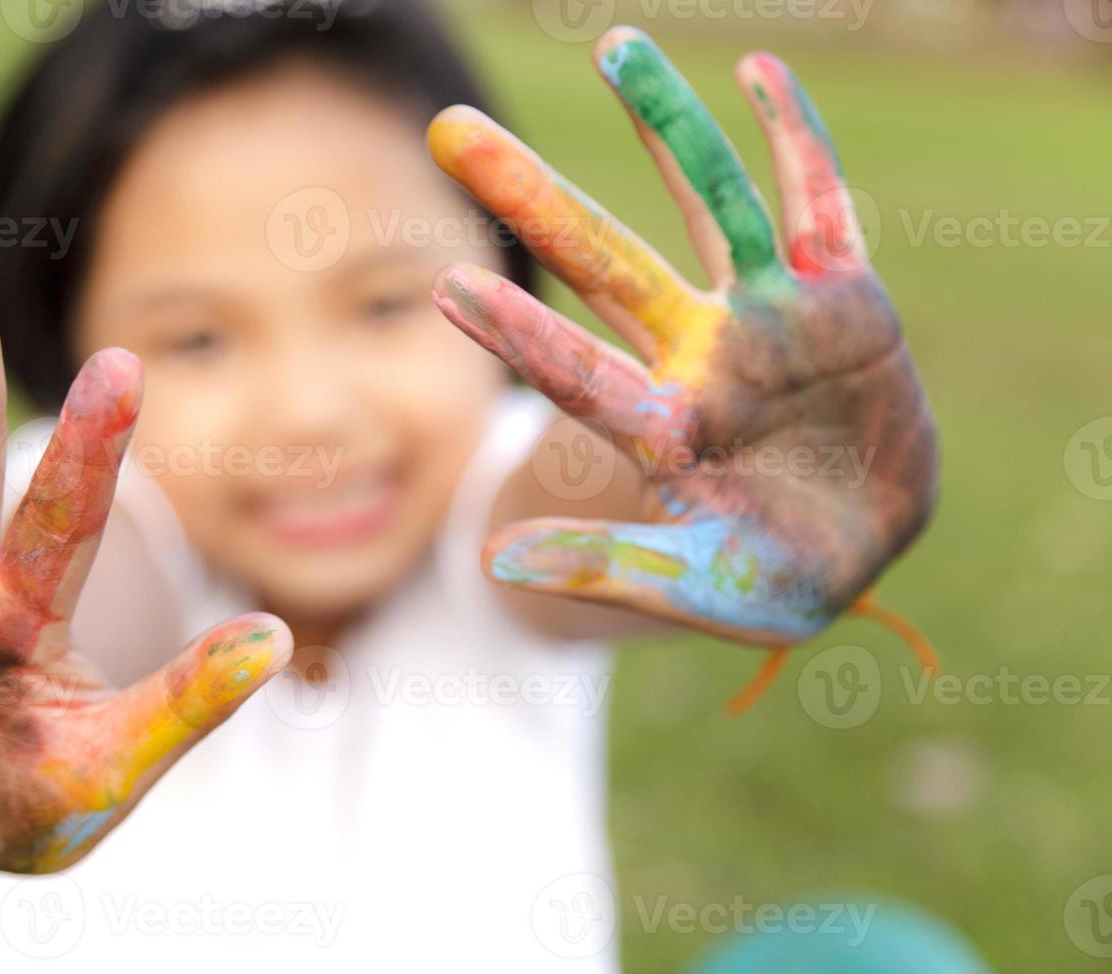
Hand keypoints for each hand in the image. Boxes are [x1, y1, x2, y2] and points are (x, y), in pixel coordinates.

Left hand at [428, 29, 937, 651]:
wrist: (862, 548)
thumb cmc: (769, 580)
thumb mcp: (695, 585)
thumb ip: (605, 569)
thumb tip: (495, 566)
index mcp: (661, 428)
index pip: (572, 371)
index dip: (515, 333)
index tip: (445, 288)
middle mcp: (700, 356)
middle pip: (605, 261)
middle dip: (531, 197)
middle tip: (449, 129)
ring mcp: (769, 318)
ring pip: (710, 202)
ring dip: (667, 125)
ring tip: (612, 46)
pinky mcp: (843, 298)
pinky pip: (818, 206)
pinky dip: (796, 140)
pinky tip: (758, 71)